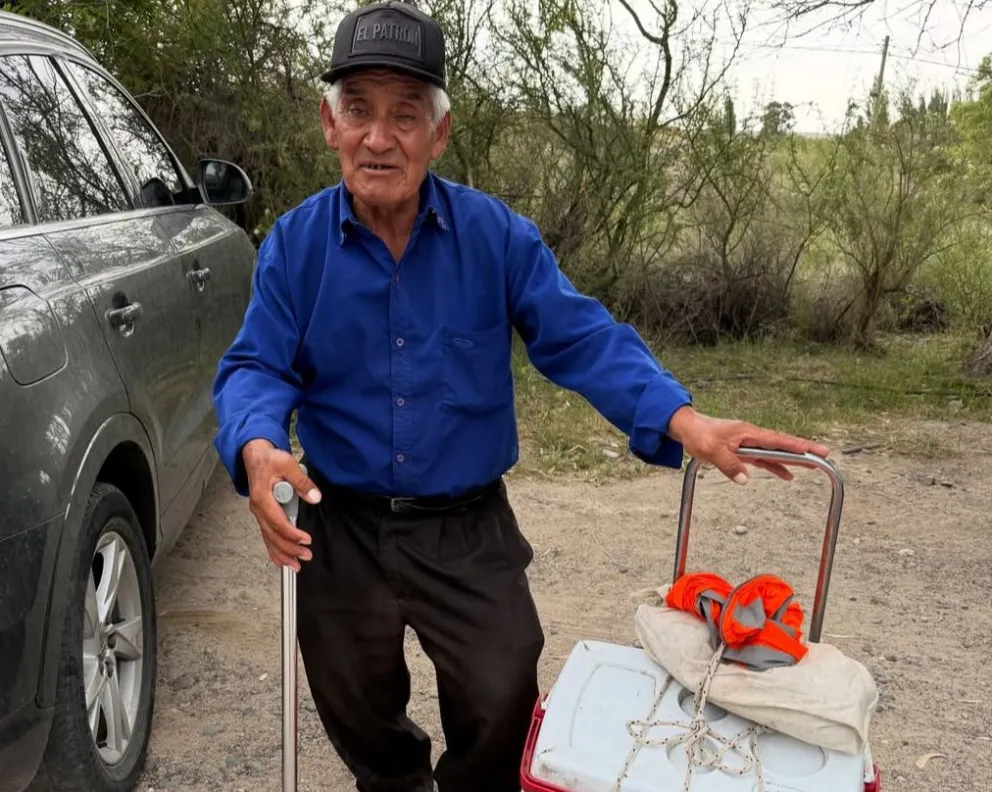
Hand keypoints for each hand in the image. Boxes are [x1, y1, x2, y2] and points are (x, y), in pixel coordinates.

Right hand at [242, 439, 321, 570]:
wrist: (255, 455)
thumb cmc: (269, 460)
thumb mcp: (287, 464)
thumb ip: (302, 481)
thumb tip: (314, 497)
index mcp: (262, 498)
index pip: (278, 522)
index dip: (292, 533)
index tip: (306, 540)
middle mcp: (258, 509)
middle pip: (273, 535)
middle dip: (289, 549)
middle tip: (306, 556)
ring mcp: (259, 514)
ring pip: (269, 539)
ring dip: (282, 554)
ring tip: (295, 566)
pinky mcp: (263, 515)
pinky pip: (267, 536)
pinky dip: (273, 550)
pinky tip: (280, 561)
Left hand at [666, 406, 829, 483]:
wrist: (687, 429)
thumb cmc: (699, 435)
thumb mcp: (711, 450)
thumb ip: (728, 465)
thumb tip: (745, 479)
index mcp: (748, 433)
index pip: (777, 440)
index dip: (796, 446)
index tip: (814, 450)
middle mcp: (752, 437)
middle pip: (782, 445)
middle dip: (803, 450)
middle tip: (824, 455)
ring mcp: (748, 444)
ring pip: (775, 453)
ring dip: (792, 460)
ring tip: (812, 466)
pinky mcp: (743, 451)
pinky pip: (764, 459)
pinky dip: (775, 467)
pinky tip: (787, 474)